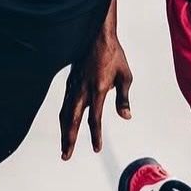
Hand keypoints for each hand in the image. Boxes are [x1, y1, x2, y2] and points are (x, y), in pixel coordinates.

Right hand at [60, 35, 131, 158]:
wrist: (97, 34)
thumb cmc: (113, 54)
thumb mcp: (125, 75)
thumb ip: (123, 97)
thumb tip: (126, 116)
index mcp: (98, 89)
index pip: (95, 118)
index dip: (96, 135)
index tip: (97, 148)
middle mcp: (83, 89)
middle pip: (73, 120)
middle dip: (69, 139)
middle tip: (66, 156)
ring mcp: (74, 85)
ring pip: (65, 113)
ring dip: (64, 131)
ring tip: (64, 146)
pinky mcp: (70, 81)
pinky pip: (65, 103)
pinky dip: (64, 117)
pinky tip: (65, 124)